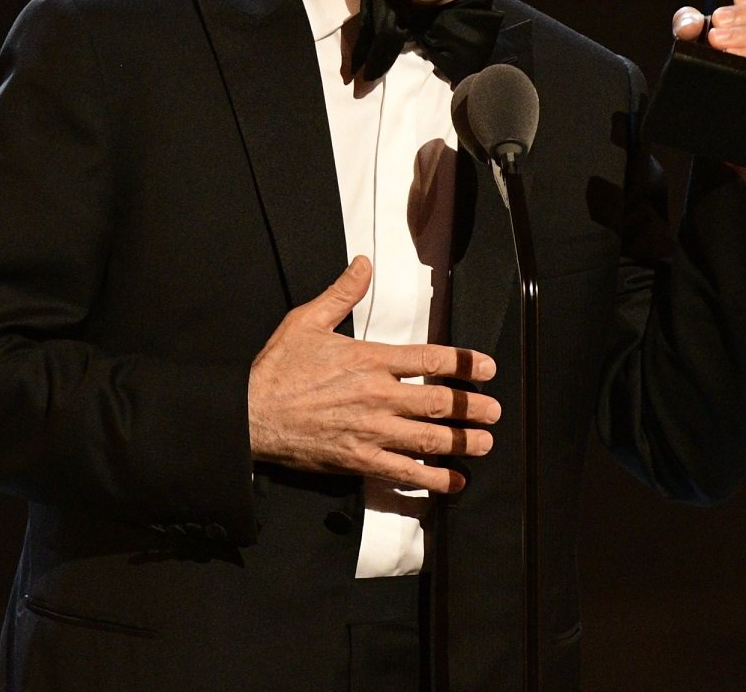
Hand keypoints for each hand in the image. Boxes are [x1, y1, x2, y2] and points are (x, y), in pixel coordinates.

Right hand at [247, 257, 500, 492]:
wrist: (249, 415)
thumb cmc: (277, 369)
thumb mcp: (306, 320)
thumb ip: (342, 293)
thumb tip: (363, 264)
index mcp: (369, 360)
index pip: (430, 361)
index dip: (464, 364)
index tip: (486, 368)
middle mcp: (377, 396)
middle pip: (438, 403)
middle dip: (472, 407)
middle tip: (495, 410)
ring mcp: (370, 432)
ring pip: (429, 439)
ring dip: (463, 443)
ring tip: (485, 443)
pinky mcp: (358, 461)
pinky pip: (404, 472)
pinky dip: (432, 479)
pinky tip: (453, 481)